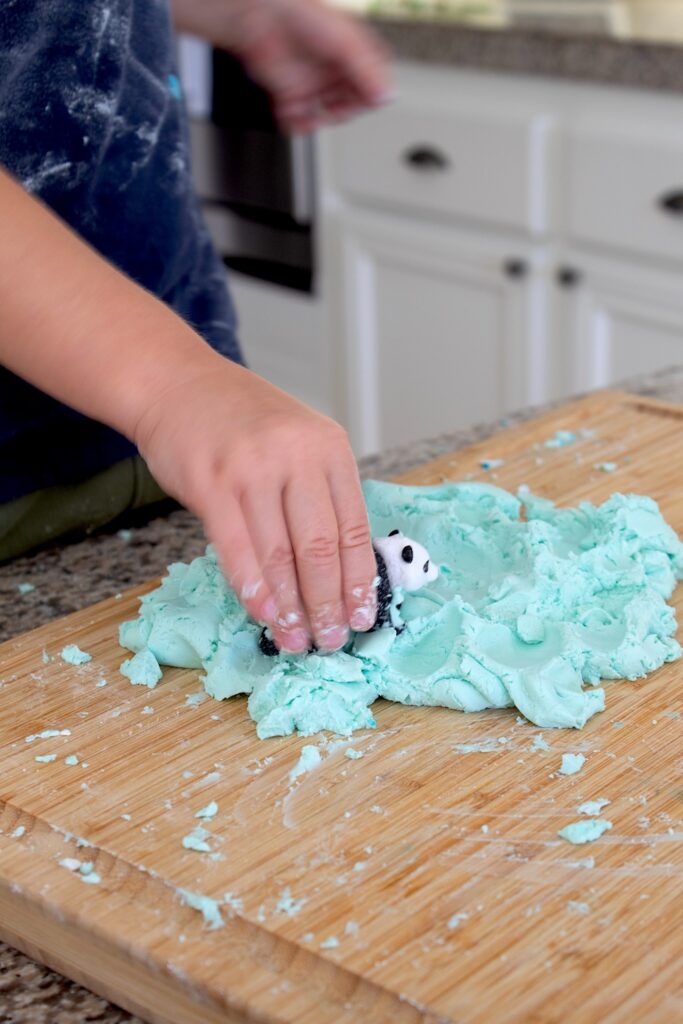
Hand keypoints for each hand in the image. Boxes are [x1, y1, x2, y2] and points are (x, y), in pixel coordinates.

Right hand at [134, 356, 377, 652]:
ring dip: (290, 607)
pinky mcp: (212, 482)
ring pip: (281, 554)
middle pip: (322, 547)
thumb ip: (318, 495)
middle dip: (328, 604)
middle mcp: (297, 455)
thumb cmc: (241, 424)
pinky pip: (238, 547)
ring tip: (295, 639)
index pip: (355, 528)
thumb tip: (338, 573)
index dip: (359, 581)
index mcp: (330, 448)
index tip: (362, 618)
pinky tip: (262, 614)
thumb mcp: (298, 443)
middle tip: (330, 640)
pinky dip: (253, 587)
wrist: (178, 384)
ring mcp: (254, 468)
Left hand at [172, 0, 389, 132]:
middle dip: (343, 111)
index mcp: (353, 54)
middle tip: (336, 109)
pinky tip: (295, 120)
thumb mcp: (345, 43)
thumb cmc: (301, 14)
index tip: (366, 102)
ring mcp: (312, 83)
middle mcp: (333, 70)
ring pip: (324, 116)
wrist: (259, 15)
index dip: (371, 97)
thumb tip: (386, 97)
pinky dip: (297, 125)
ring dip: (319, 121)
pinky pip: (298, 119)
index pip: (372, 86)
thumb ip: (367, 72)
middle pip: (349, 106)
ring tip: (312, 115)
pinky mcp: (289, 93)